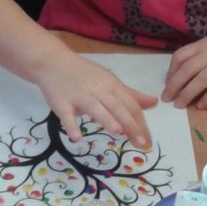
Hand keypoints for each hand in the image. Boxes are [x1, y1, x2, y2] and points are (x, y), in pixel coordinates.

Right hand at [34, 53, 157, 149]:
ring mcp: (79, 96)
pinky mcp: (61, 103)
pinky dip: (71, 126)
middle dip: (130, 125)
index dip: (141, 123)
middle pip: (117, 107)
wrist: (53, 62)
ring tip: (117, 132)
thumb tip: (154, 103)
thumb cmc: (84, 74)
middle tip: (142, 144)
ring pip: (95, 107)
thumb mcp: (109, 82)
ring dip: (106, 118)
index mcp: (111, 85)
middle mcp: (97, 90)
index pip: (130, 105)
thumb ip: (130, 95)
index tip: (149, 142)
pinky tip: (77, 137)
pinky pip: (66, 115)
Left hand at [161, 30, 206, 109]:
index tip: (167, 83)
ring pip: (200, 80)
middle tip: (167, 99)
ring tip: (179, 105)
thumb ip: (201, 54)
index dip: (171, 71)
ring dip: (187, 94)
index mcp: (205, 44)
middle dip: (174, 86)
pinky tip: (201, 106)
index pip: (180, 56)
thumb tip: (184, 71)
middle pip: (187, 70)